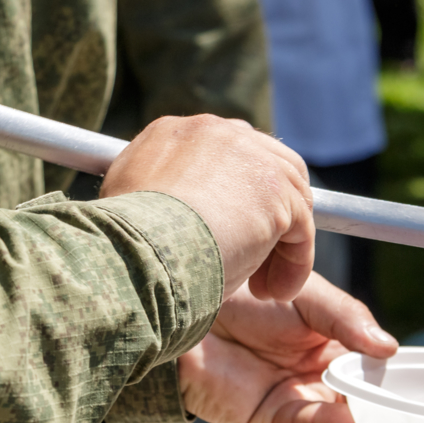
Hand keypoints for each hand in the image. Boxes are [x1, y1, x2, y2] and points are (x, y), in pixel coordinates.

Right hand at [100, 114, 313, 301]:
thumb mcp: (128, 210)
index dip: (235, 200)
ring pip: (288, 197)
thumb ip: (152, 198)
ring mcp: (249, 154)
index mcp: (174, 134)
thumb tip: (161, 216)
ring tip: (265, 286)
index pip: (224, 157)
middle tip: (253, 261)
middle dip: (267, 216)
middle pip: (265, 165)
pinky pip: (302, 227)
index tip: (229, 236)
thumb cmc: (121, 246)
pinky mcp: (275, 187)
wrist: (134, 250)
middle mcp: (214, 131)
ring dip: (282, 244)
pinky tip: (276, 291)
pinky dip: (295, 262)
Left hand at [177, 274, 400, 422]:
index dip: (400, 392)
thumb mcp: (311, 299)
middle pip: (363, 412)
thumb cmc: (246, 295)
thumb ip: (350, 321)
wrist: (189, 305)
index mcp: (335, 352)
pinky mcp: (267, 420)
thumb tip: (390, 350)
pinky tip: (348, 421)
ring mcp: (294, 404)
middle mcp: (318, 383)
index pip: (377, 378)